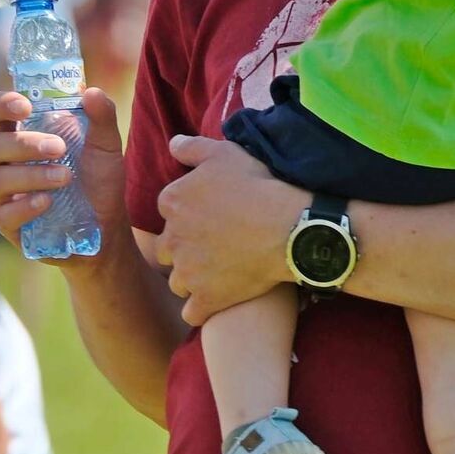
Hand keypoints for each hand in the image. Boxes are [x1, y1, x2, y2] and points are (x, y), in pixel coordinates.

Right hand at [0, 86, 127, 261]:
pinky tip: (48, 202)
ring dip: (32, 175)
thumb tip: (91, 92)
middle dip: (24, 144)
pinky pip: (4, 215)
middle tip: (59, 148)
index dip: (1, 103)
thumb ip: (102, 116)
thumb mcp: (107, 144)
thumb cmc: (99, 177)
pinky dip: (25, 206)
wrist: (108, 224)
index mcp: (24, 133)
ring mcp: (4, 195)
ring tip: (65, 177)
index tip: (25, 105)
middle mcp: (6, 162)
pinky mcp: (9, 225)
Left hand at [155, 135, 304, 324]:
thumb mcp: (225, 153)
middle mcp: (172, 239)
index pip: (168, 210)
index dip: (189, 212)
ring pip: (178, 281)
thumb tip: (172, 143)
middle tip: (213, 242)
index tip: (210, 213)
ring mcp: (188, 273)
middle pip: (167, 249)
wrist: (287, 227)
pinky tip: (220, 297)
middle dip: (183, 247)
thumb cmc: (257, 184)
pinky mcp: (206, 299)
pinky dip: (203, 307)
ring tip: (219, 270)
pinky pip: (193, 311)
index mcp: (173, 202)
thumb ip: (192, 147)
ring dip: (192, 278)